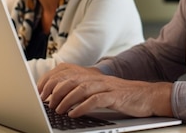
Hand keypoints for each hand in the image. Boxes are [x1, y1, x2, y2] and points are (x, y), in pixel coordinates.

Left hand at [38, 63, 172, 117]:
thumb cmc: (120, 95)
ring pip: (81, 88)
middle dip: (54, 90)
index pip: (65, 71)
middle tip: (46, 103)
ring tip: (58, 109)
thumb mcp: (98, 89)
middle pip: (70, 78)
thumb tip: (57, 98)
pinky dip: (83, 106)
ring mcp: (106, 85)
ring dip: (66, 99)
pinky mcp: (115, 96)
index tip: (39, 92)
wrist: (146, 95)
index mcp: (91, 74)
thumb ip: (80, 90)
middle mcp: (97, 77)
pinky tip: (74, 113)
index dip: (49, 80)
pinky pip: (96, 99)